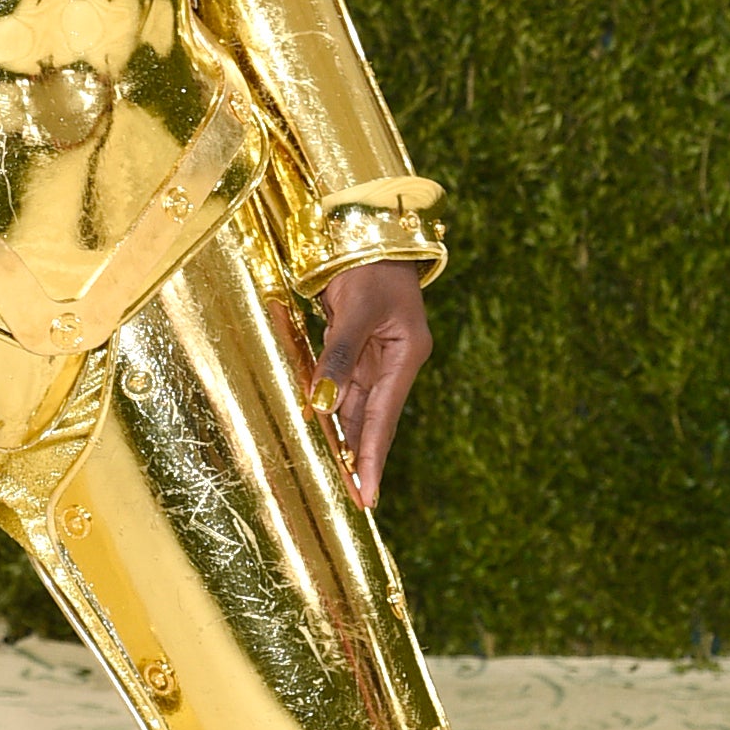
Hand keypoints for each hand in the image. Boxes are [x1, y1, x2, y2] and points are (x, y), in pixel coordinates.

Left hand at [312, 263, 432, 510]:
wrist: (365, 229)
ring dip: (344, 439)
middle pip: (372, 419)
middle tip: (352, 500)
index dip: (373, 458)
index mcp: (406, 355)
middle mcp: (393, 361)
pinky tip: (323, 432)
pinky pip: (341, 384)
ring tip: (337, 478)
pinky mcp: (354, 345)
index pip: (385, 418)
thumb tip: (323, 402)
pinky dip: (331, 408)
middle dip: (360, 458)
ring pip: (355, 406)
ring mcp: (374, 355)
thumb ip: (339, 355)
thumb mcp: (355, 308)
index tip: (368, 496)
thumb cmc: (368, 263)